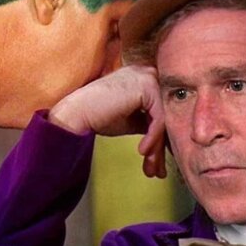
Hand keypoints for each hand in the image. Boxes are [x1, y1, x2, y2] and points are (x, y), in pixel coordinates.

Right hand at [49, 66, 165, 177]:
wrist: (76, 113)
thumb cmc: (99, 116)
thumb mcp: (132, 120)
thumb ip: (150, 122)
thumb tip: (169, 139)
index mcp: (145, 78)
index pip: (162, 112)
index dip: (161, 140)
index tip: (156, 164)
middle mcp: (149, 73)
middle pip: (166, 116)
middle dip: (161, 148)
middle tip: (157, 172)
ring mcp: (149, 77)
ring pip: (164, 119)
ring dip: (157, 148)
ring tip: (150, 168)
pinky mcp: (147, 85)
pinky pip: (158, 118)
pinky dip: (153, 138)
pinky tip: (143, 152)